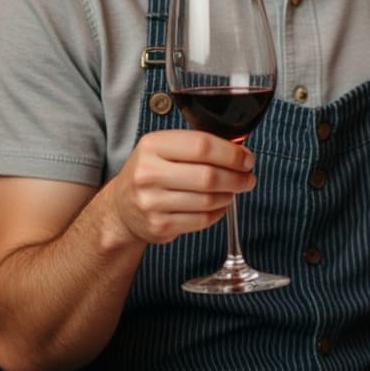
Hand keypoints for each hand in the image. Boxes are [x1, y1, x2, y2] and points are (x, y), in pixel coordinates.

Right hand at [106, 129, 255, 248]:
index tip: (246, 159)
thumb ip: (197, 145)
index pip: (202, 145)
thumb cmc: (151, 172)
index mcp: (152, 145)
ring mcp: (152, 202)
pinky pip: (202, 220)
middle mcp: (148, 173)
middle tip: (248, 178)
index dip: (231, 153)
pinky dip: (218, 212)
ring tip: (233, 190)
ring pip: (208, 200)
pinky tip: (219, 205)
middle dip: (237, 177)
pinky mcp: (159, 226)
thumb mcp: (163, 148)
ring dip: (229, 195)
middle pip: (208, 176)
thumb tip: (239, 149)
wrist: (121, 207)